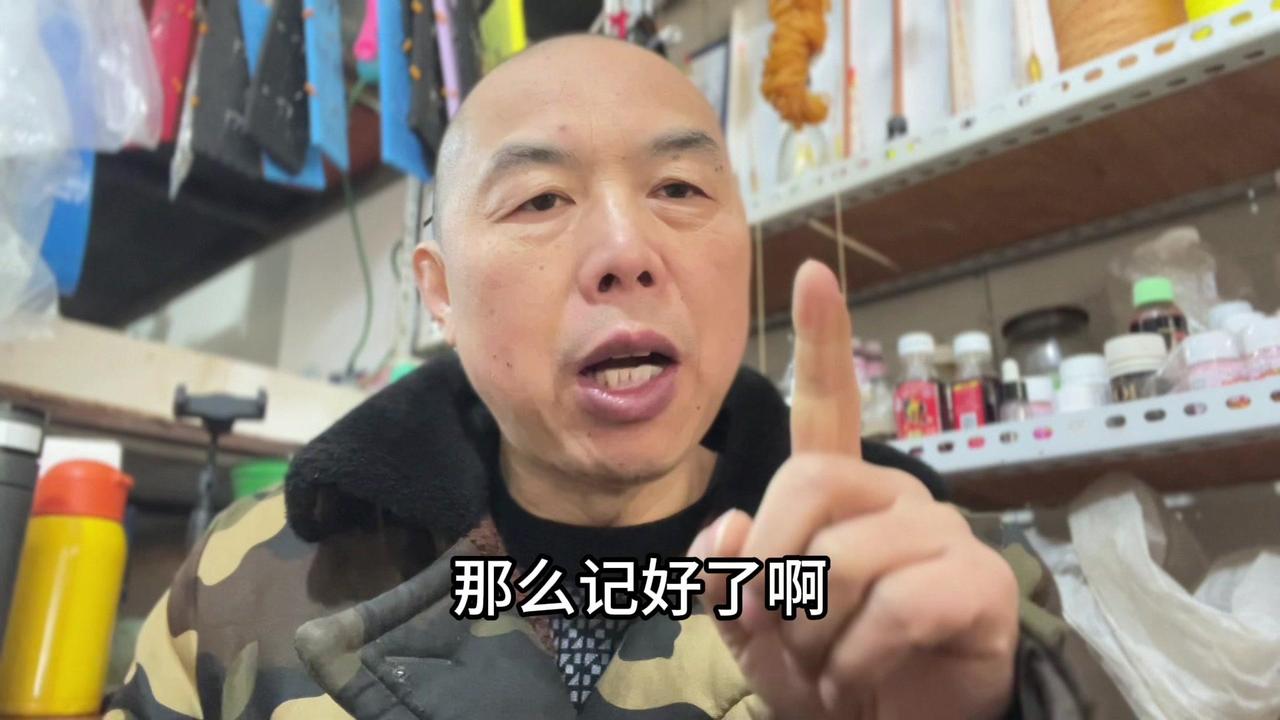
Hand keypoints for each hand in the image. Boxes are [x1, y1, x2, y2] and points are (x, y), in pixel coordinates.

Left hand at [688, 261, 1018, 718]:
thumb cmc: (828, 673)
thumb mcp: (753, 632)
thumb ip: (727, 577)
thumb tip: (733, 522)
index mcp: (839, 496)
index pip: (828, 406)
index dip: (822, 340)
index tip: (812, 272)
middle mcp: (895, 497)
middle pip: (806, 483)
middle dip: (769, 567)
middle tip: (775, 626)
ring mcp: (943, 535)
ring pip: (844, 556)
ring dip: (812, 631)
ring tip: (827, 664)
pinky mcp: (981, 584)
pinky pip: (897, 605)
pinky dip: (857, 659)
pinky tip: (863, 675)